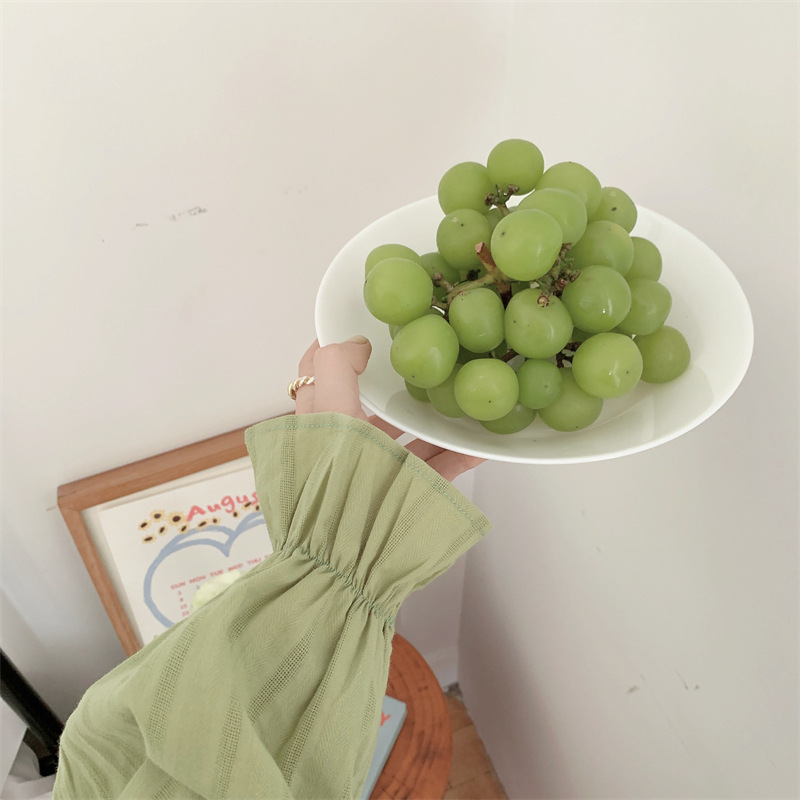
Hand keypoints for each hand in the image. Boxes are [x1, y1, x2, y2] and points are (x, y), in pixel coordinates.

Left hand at [293, 337, 483, 481]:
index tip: (364, 331)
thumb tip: (354, 344)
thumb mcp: (329, 410)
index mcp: (318, 425)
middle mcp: (345, 447)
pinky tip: (480, 443)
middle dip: (396, 386)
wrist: (351, 558)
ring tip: (459, 397)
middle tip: (425, 360)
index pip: (319, 378)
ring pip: (407, 438)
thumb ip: (334, 368)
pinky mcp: (406, 495)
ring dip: (433, 419)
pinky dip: (460, 454)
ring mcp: (377, 473)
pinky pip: (438, 468)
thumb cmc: (334, 479)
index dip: (337, 351)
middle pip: (371, 408)